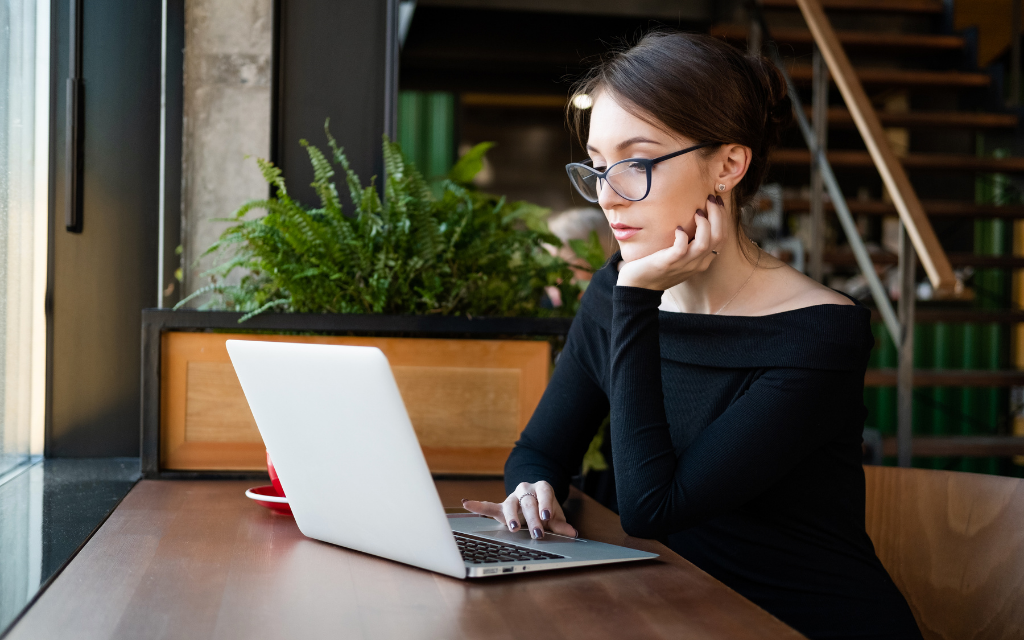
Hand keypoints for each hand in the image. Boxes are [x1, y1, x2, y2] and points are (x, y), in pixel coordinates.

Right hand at [461, 481, 577, 538]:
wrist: (535, 498)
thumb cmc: (545, 508)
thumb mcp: (555, 515)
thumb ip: (561, 524)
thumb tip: (572, 533)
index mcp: (541, 488)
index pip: (544, 493)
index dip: (545, 504)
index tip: (546, 517)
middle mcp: (526, 489)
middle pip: (528, 502)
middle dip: (532, 518)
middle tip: (537, 533)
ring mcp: (512, 497)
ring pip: (511, 504)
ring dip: (512, 516)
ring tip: (514, 528)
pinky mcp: (501, 507)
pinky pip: (489, 506)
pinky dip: (478, 505)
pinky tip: (467, 503)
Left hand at [616, 194, 725, 290]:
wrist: (639, 286)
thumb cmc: (658, 266)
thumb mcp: (680, 256)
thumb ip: (690, 243)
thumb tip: (694, 217)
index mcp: (703, 260)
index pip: (722, 237)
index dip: (723, 217)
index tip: (717, 201)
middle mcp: (697, 263)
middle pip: (718, 237)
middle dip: (718, 215)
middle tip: (711, 199)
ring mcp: (684, 264)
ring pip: (705, 243)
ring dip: (704, 224)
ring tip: (697, 211)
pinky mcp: (668, 263)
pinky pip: (682, 248)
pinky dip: (682, 236)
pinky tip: (677, 228)